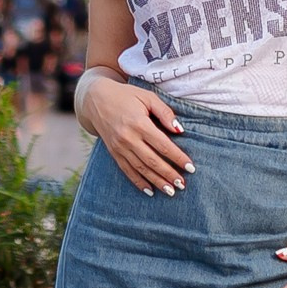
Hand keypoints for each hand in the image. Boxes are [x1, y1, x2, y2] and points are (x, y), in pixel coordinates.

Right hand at [81, 67, 187, 195]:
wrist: (96, 99)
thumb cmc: (126, 96)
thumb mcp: (147, 97)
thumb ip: (165, 112)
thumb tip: (180, 130)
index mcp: (139, 123)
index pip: (163, 145)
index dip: (178, 157)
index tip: (191, 167)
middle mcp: (128, 138)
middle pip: (153, 161)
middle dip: (169, 174)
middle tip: (183, 184)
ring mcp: (119, 147)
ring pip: (141, 169)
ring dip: (157, 181)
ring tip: (171, 192)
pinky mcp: (113, 153)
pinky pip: (127, 171)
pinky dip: (138, 182)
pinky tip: (150, 191)